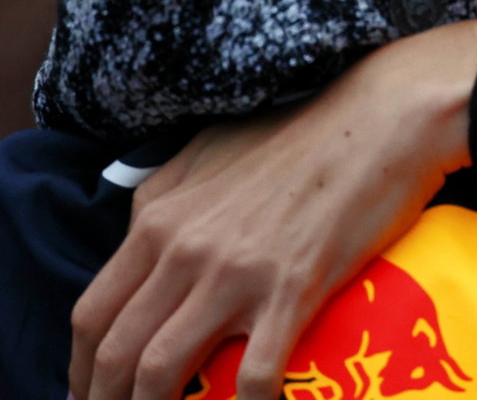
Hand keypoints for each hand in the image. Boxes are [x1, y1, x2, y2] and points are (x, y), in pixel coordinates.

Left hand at [68, 17, 476, 399]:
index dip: (81, 365)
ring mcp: (236, 273)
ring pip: (162, 370)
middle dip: (106, 399)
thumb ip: (164, 194)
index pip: (93, 311)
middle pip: (117, 351)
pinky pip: (254, 375)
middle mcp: (185, 249)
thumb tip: (139, 227)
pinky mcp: (292, 290)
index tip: (92, 389)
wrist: (381, 119)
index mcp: (160, 217)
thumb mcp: (211, 150)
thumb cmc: (303, 131)